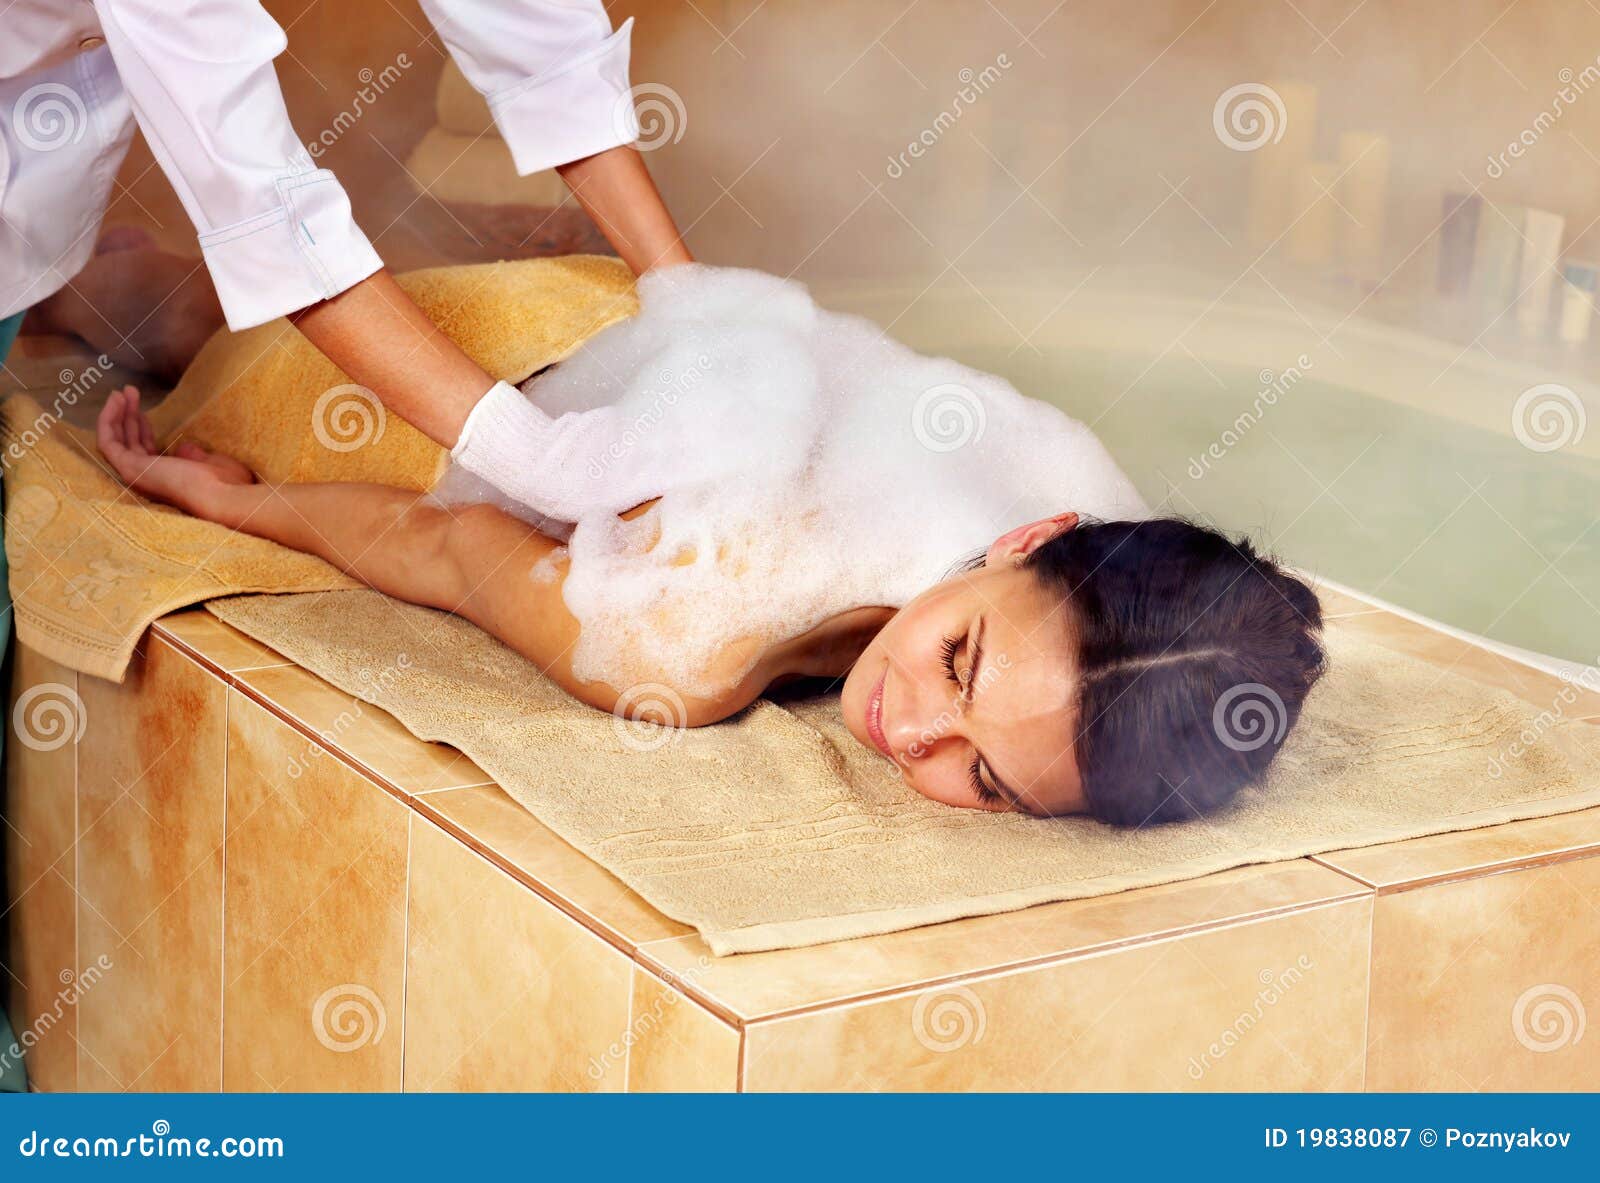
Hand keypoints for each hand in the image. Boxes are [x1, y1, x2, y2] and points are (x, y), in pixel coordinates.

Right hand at [96, 385, 255, 519]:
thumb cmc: (227, 484)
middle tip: (128, 392)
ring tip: (121, 391)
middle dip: (127, 416)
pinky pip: (108, 441)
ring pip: (116, 440)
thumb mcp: (213, 464)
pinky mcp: (129, 468)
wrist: (223, 496)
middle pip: (129, 442)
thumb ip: (197, 456)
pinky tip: (115, 400)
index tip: (142, 410)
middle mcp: (147, 478)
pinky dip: (107, 419)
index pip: (146, 451)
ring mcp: (136, 474)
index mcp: (167, 478)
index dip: (142, 429)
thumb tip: (185, 447)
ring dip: (116, 413)